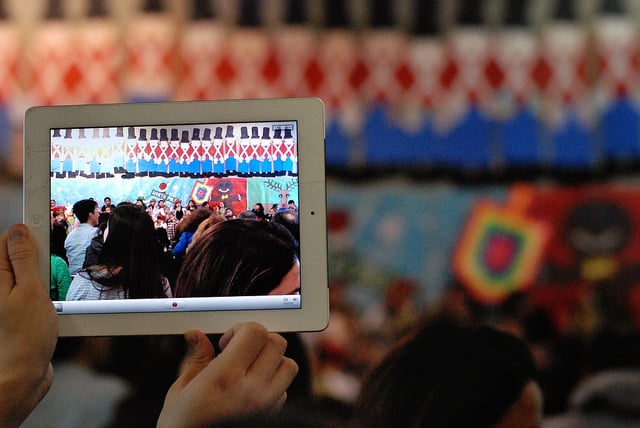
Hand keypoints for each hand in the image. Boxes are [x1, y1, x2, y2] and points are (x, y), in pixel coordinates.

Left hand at [0, 224, 57, 427]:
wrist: (22, 376)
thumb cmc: (24, 339)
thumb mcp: (30, 291)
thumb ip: (24, 259)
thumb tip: (19, 231)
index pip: (6, 241)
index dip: (26, 234)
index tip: (43, 231)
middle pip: (17, 258)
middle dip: (37, 259)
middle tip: (47, 274)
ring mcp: (7, 301)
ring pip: (27, 276)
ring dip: (42, 280)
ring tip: (49, 296)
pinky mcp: (17, 314)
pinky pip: (32, 294)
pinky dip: (44, 296)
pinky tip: (48, 309)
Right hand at [157, 322, 297, 427]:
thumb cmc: (182, 426)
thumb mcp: (180, 390)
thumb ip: (196, 358)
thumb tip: (196, 335)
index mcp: (225, 378)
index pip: (255, 333)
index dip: (241, 328)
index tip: (227, 340)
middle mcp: (251, 390)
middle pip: (277, 343)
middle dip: (258, 340)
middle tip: (238, 351)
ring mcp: (265, 406)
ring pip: (288, 365)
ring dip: (272, 361)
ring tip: (248, 368)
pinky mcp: (270, 417)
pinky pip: (284, 390)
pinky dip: (273, 384)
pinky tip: (251, 389)